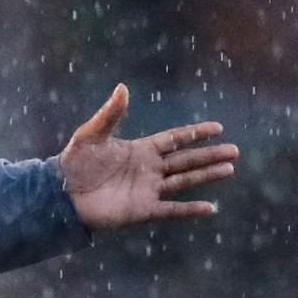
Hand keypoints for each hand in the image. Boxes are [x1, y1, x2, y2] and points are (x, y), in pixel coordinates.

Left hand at [59, 83, 238, 229]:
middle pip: (186, 160)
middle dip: (209, 155)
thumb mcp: (91, 135)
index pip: (174, 139)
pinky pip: (171, 209)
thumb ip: (110, 114)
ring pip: (184, 181)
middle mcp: (148, 169)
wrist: (62, 194)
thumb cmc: (75, 163)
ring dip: (206, 175)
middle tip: (235, 151)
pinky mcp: (143, 209)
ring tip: (229, 169)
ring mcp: (148, 189)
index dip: (195, 134)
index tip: (218, 128)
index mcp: (140, 149)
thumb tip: (123, 87)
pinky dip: (190, 209)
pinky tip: (210, 207)